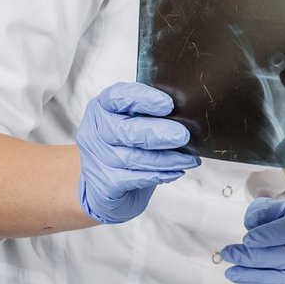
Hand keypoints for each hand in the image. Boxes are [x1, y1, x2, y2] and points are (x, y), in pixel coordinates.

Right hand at [76, 81, 199, 223]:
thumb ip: (154, 112)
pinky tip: (176, 172)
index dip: (143, 99)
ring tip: (189, 159)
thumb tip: (188, 110)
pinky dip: (159, 175)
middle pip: (124, 130)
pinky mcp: (104, 184)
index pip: (117, 97)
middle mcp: (95, 131)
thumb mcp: (137, 121)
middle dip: (157, 133)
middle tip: (183, 136)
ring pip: (133, 158)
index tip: (168, 105)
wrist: (109, 185)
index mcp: (102, 108)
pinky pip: (135, 179)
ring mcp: (96, 159)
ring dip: (166, 159)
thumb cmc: (129, 145)